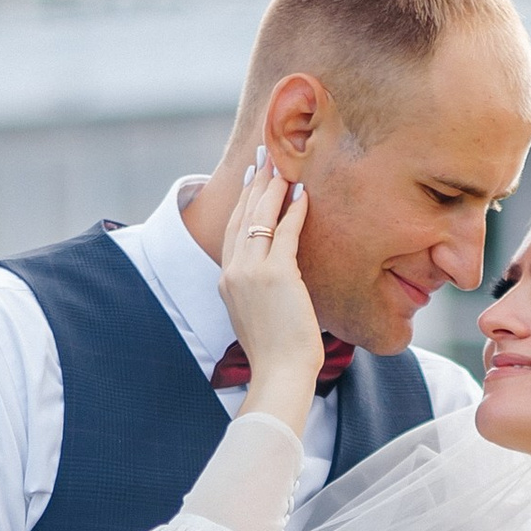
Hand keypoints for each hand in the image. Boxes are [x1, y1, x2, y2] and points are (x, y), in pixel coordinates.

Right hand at [217, 157, 323, 426]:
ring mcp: (251, 272)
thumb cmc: (277, 353)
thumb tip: (277, 280)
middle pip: (242, 216)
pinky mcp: (275, 275)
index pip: (233, 231)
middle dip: (254, 183)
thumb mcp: (259, 316)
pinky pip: (285, 232)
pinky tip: (303, 195)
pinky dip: (293, 211)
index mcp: (227, 281)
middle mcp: (233, 272)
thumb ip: (260, 291)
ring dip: (272, 188)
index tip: (250, 178)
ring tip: (284, 166)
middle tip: (264, 157)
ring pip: (260, 218)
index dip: (242, 201)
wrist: (279, 374)